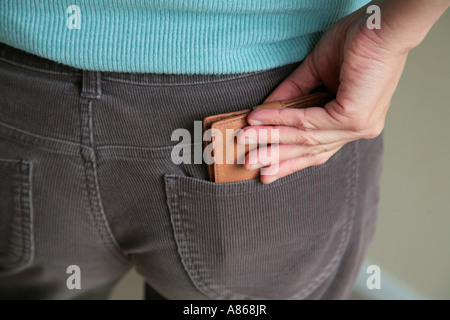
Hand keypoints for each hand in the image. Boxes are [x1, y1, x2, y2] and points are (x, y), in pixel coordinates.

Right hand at [237, 4, 408, 183]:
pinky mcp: (354, 118)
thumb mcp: (316, 71)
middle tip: (249, 164)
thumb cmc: (357, 41)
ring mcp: (357, 127)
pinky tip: (261, 120)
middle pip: (310, 150)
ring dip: (271, 138)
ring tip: (246, 139)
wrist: (382, 24)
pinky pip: (308, 122)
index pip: (318, 148)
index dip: (289, 158)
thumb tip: (265, 113)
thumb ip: (293, 94)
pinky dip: (281, 120)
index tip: (265, 167)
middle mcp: (357, 129)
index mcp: (352, 122)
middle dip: (276, 158)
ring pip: (305, 138)